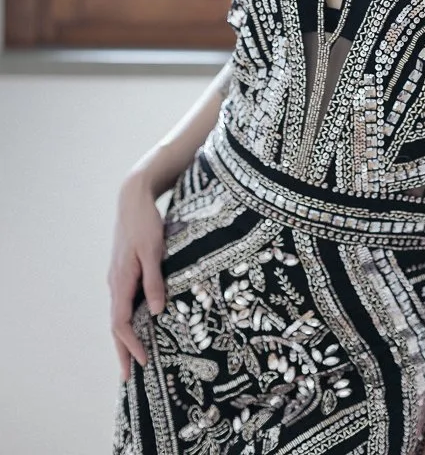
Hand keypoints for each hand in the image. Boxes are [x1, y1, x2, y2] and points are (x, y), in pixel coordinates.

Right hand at [107, 172, 165, 380]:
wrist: (133, 199)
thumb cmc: (145, 223)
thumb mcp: (154, 251)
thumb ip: (154, 280)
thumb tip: (158, 311)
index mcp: (121, 281)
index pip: (120, 323)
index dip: (130, 345)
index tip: (142, 363)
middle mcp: (115, 282)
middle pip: (116, 324)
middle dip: (122, 350)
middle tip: (129, 376)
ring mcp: (118, 276)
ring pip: (119, 313)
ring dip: (125, 337)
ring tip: (133, 357)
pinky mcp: (124, 270)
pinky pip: (124, 301)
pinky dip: (128, 319)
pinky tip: (138, 323)